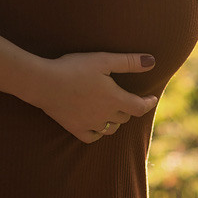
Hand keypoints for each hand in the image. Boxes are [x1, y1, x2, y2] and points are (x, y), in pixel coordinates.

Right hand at [33, 52, 158, 143]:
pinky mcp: (75, 129)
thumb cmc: (75, 67)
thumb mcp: (103, 60)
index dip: (148, 103)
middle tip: (128, 99)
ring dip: (115, 121)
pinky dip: (98, 132)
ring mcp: (90, 124)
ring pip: (111, 129)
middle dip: (129, 108)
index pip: (139, 107)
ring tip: (114, 111)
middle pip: (124, 117)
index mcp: (114, 99)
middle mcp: (105, 116)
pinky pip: (93, 137)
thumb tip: (152, 61)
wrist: (45, 82)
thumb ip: (129, 62)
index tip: (152, 99)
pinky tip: (97, 125)